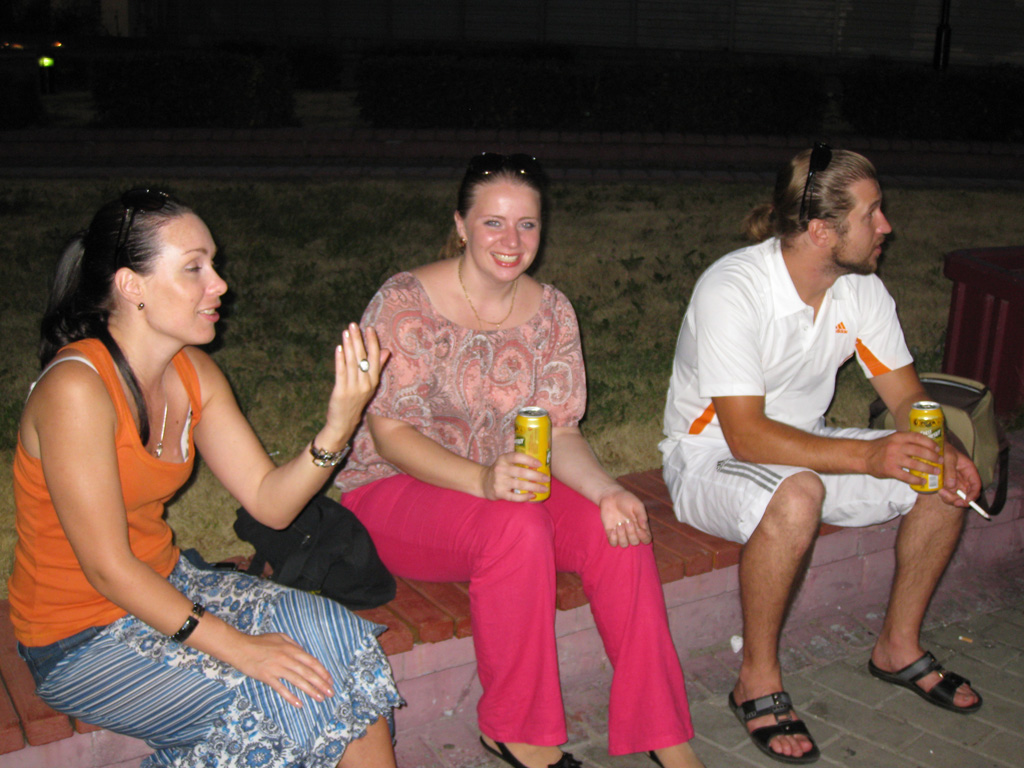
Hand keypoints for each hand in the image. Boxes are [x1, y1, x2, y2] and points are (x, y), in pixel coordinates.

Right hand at [231, 632, 334, 707]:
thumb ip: (293, 645)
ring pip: (298, 681)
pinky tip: (299, 704)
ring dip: (310, 691)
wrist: (240, 647)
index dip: (322, 672)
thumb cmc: (260, 642)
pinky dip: (291, 697)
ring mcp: (277, 668)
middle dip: (321, 684)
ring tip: (320, 698)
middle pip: (308, 673)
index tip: (330, 680)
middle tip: (330, 693)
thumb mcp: (280, 637)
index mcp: (291, 649)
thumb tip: (304, 652)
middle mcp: (287, 658)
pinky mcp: (267, 677)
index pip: (312, 662)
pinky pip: (281, 688)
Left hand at [321, 323, 389, 447]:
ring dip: (348, 346)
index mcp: (373, 381)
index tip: (369, 328)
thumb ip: (378, 367)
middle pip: (363, 358)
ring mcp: (354, 388)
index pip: (375, 358)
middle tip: (354, 325)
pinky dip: (339, 359)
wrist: (344, 423)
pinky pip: (341, 372)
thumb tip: (386, 350)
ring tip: (346, 332)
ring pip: (352, 363)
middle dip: (358, 340)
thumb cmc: (356, 401)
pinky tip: (338, 348)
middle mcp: (366, 384)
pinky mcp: (341, 391)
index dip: (372, 342)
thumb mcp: (370, 385)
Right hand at [481, 451, 550, 500]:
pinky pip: (514, 497)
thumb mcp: (505, 462)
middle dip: (536, 476)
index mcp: (503, 459)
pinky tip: (533, 496)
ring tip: (544, 488)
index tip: (540, 464)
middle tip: (546, 478)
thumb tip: (540, 465)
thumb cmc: (501, 470)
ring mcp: (499, 482)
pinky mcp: (499, 493)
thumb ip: (517, 462)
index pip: (517, 457)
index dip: (529, 460)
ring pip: (520, 485)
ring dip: (534, 487)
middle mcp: (500, 469)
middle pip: (521, 472)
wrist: (483, 482)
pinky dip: (525, 497)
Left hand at [598, 487, 651, 546]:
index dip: (644, 538)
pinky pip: (613, 543)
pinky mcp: (610, 533)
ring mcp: (621, 533)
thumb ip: (642, 516)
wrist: (611, 496)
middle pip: (635, 542)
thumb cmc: (626, 500)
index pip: (646, 539)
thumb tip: (644, 528)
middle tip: (627, 521)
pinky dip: (613, 538)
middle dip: (631, 533)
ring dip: (622, 536)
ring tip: (618, 524)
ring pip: (624, 544)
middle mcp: (631, 532)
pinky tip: (612, 529)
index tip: (639, 529)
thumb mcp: (637, 505)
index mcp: (640, 526)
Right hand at [863, 431, 943, 483]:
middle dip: (933, 457)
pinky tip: (922, 481)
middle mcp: (896, 446)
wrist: (863, 456)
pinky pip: (907, 476)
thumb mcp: (893, 439)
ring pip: (916, 464)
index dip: (930, 443)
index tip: (938, 448)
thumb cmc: (881, 448)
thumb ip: (906, 441)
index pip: (918, 437)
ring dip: (928, 469)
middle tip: (940, 461)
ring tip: (936, 472)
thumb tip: (927, 446)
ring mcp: (893, 458)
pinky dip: (916, 479)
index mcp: (898, 437)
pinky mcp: (890, 470)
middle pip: (920, 451)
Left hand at [937, 441, 981, 506]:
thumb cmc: (944, 450)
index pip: (976, 484)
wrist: (934, 449)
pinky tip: (939, 490)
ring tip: (942, 492)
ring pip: (959, 497)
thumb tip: (951, 486)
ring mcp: (957, 483)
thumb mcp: (948, 457)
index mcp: (969, 470)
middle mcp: (965, 479)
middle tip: (954, 502)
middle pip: (969, 494)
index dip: (974, 494)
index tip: (967, 500)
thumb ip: (950, 470)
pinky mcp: (948, 486)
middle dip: (962, 500)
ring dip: (951, 499)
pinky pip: (949, 495)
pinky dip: (945, 496)